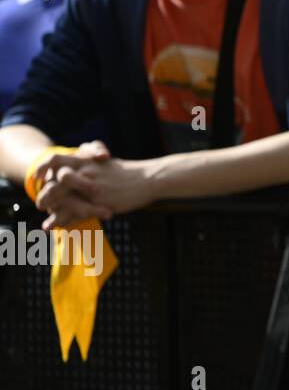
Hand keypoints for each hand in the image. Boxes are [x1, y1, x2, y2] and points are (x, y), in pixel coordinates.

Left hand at [31, 143, 156, 228]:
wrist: (149, 179)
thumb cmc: (130, 173)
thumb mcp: (107, 165)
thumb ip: (91, 167)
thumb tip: (81, 173)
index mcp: (86, 160)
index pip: (55, 160)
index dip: (43, 168)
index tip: (39, 178)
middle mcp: (85, 172)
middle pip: (54, 182)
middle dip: (45, 195)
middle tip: (41, 205)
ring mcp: (90, 187)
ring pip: (62, 199)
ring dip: (52, 212)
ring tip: (47, 224)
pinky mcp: (98, 201)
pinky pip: (75, 213)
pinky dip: (64, 222)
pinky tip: (59, 229)